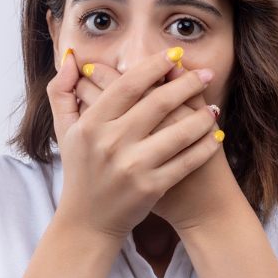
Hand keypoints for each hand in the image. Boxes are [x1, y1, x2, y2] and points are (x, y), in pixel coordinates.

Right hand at [47, 48, 221, 240]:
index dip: (155, 65)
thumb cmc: (80, 171)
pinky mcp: (151, 188)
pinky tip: (216, 136)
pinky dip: (205, 147)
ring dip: (202, 116)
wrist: (87, 222)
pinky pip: (186, 161)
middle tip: (207, 74)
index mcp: (91, 124)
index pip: (128, 84)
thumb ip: (61, 91)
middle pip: (159, 103)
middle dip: (188, 84)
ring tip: (214, 108)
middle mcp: (111, 143)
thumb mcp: (64, 131)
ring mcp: (132, 167)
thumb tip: (70, 59)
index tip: (176, 54)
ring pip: (178, 132)